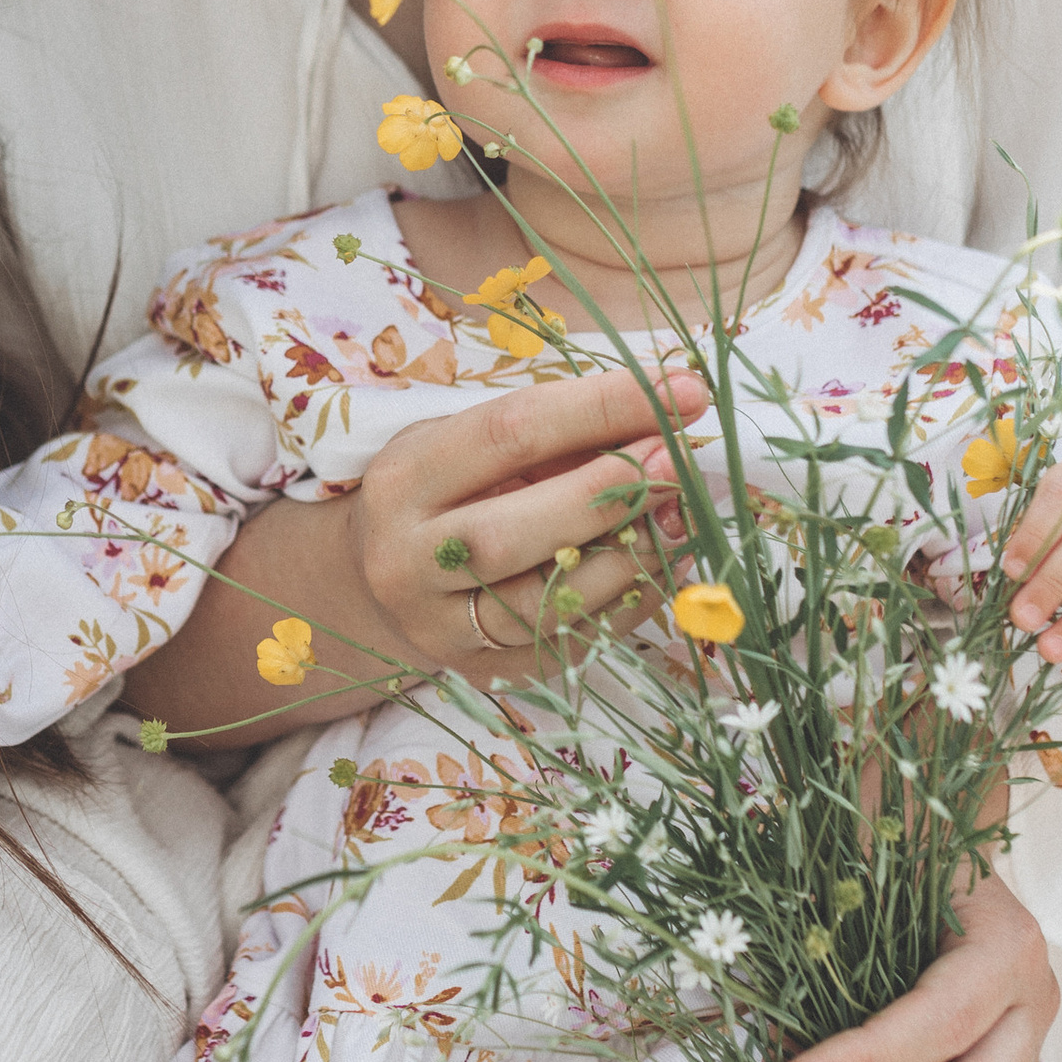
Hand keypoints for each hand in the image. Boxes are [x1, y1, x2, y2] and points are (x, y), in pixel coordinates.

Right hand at [348, 363, 704, 677]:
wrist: (382, 583)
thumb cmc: (444, 491)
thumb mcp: (472, 441)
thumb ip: (556, 434)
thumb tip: (663, 417)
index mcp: (405, 481)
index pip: (511, 432)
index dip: (602, 407)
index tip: (679, 389)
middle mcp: (409, 561)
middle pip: (515, 531)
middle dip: (610, 490)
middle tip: (678, 458)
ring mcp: (444, 628)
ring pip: (546, 601)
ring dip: (629, 553)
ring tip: (680, 512)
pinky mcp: (487, 671)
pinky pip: (572, 641)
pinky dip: (631, 600)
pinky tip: (666, 560)